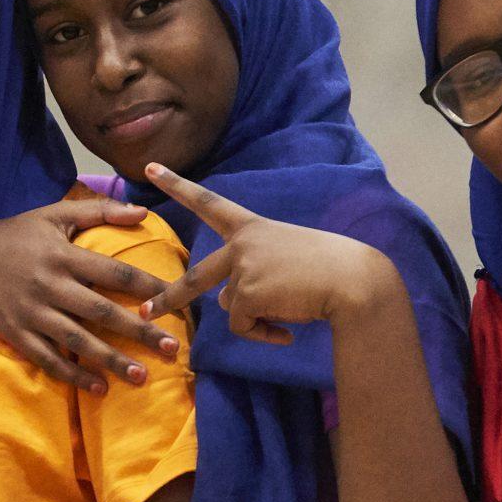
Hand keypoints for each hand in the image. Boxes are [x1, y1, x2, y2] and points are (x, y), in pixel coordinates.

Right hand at [0, 200, 176, 391]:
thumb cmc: (15, 233)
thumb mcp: (55, 214)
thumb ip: (100, 210)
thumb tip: (144, 212)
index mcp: (62, 255)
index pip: (114, 272)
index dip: (147, 286)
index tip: (176, 300)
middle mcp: (49, 285)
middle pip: (101, 311)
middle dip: (139, 331)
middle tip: (173, 348)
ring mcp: (30, 312)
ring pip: (76, 340)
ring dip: (110, 360)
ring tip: (141, 377)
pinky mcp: (14, 332)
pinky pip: (46, 358)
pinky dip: (72, 375)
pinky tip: (98, 388)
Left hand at [141, 165, 394, 344]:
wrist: (354, 282)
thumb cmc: (329, 269)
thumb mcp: (284, 259)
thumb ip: (251, 273)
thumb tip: (223, 303)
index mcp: (252, 228)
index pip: (208, 202)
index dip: (177, 185)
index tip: (149, 168)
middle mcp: (241, 244)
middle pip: (194, 277)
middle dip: (168, 298)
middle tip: (147, 312)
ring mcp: (241, 268)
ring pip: (230, 307)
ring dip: (255, 318)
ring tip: (290, 310)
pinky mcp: (246, 294)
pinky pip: (244, 326)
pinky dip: (263, 334)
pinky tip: (288, 330)